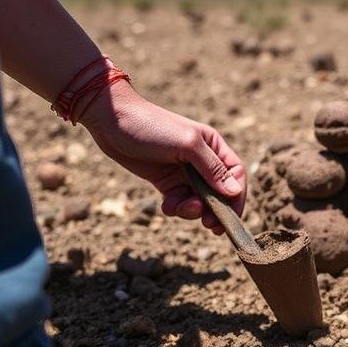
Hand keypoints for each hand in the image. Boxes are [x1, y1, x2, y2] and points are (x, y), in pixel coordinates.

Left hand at [79, 81, 245, 234]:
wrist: (111, 120)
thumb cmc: (152, 126)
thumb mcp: (187, 145)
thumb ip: (212, 169)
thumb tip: (234, 191)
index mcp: (213, 146)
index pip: (236, 175)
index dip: (236, 197)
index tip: (230, 217)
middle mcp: (202, 160)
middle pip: (219, 193)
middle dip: (215, 210)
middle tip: (209, 226)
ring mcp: (183, 172)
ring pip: (198, 200)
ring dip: (191, 210)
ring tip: (179, 208)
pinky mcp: (166, 181)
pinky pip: (179, 201)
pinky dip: (175, 207)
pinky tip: (165, 205)